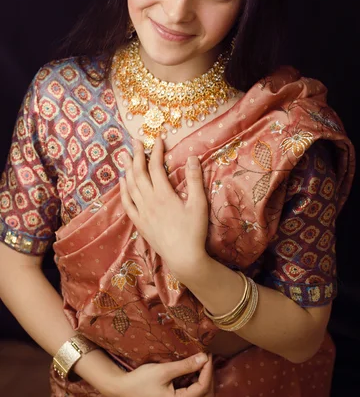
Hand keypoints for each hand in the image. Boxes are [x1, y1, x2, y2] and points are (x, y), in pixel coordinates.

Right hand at [105, 352, 213, 396]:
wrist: (123, 390)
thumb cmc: (141, 380)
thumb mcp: (164, 370)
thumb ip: (185, 365)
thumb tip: (204, 357)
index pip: (203, 387)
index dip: (208, 369)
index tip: (207, 353)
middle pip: (206, 394)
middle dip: (209, 375)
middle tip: (206, 357)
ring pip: (202, 396)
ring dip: (205, 379)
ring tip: (201, 362)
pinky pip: (193, 395)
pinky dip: (198, 382)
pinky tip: (194, 369)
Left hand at [119, 137, 208, 277]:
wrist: (183, 257)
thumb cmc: (194, 231)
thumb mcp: (199, 204)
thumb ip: (195, 180)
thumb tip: (192, 157)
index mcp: (163, 194)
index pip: (155, 167)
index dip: (155, 151)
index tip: (157, 139)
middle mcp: (149, 201)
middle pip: (139, 173)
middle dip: (136, 155)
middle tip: (134, 141)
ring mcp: (142, 212)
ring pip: (130, 186)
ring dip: (127, 169)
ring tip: (125, 156)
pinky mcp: (139, 223)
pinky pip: (127, 203)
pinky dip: (123, 190)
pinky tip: (122, 182)